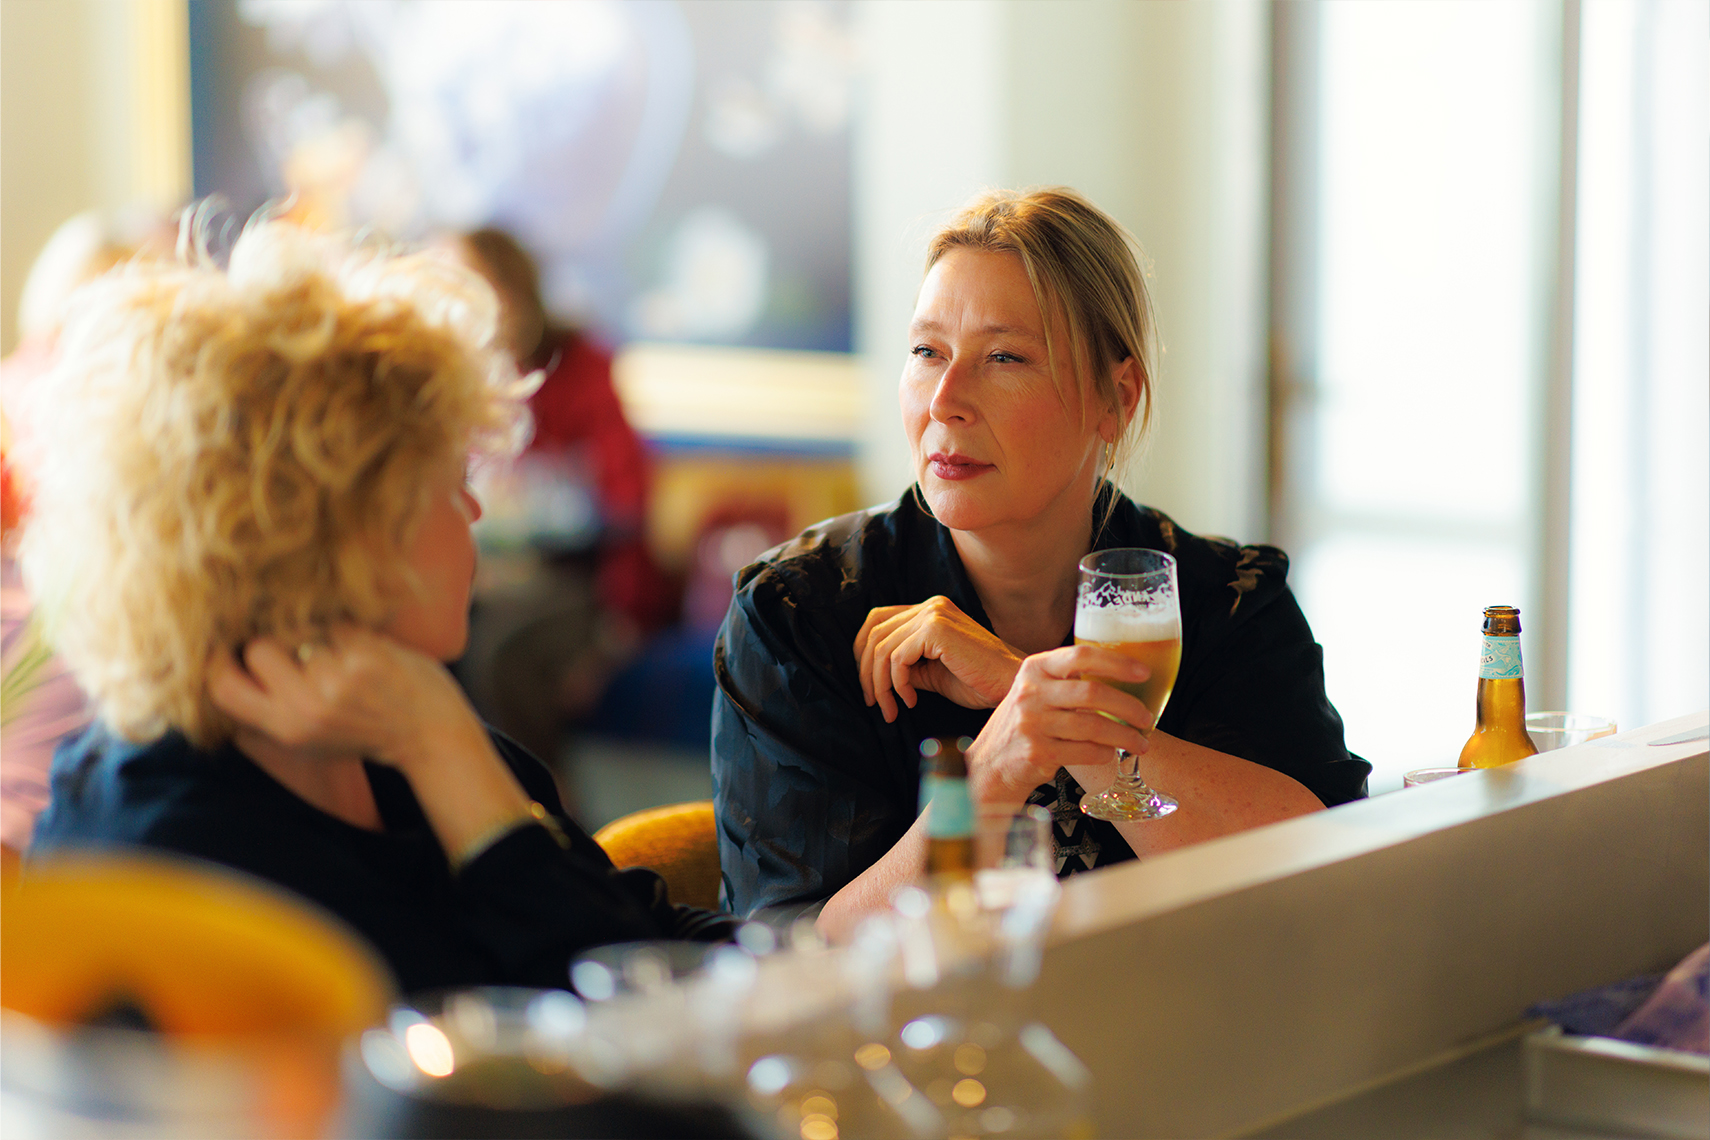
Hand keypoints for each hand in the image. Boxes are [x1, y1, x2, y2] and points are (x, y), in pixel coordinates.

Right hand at [206, 625, 485, 774]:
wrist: (430, 733)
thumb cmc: (367, 733)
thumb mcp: (310, 742)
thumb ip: (268, 714)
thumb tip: (225, 673)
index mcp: (287, 730)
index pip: (223, 688)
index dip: (217, 663)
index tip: (229, 650)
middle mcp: (307, 707)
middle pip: (258, 648)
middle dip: (277, 643)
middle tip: (303, 653)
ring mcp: (336, 679)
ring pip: (300, 631)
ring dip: (319, 637)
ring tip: (344, 660)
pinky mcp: (365, 655)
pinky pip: (337, 623)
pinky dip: (348, 632)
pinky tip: (366, 654)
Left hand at [854, 596, 1024, 721]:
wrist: (1010, 686)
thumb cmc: (978, 682)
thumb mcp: (931, 673)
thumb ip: (905, 666)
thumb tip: (874, 675)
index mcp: (931, 611)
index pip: (878, 620)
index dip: (863, 652)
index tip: (868, 685)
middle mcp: (931, 606)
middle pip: (874, 632)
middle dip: (866, 672)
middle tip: (874, 702)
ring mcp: (934, 614)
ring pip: (882, 648)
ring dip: (881, 685)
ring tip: (892, 708)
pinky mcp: (936, 630)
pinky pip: (897, 658)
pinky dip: (897, 684)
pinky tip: (911, 700)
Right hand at [966, 644, 1154, 805]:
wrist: (990, 764)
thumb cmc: (1024, 725)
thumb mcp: (1036, 692)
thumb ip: (1067, 680)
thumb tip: (1123, 677)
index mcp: (1035, 669)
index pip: (1081, 656)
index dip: (1117, 662)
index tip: (1143, 673)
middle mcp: (1030, 692)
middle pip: (1092, 693)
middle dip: (1129, 706)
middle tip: (1146, 717)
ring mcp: (1031, 723)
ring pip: (1093, 727)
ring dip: (1125, 736)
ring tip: (1139, 742)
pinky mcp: (1037, 752)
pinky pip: (1085, 752)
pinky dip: (1105, 754)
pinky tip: (1110, 754)